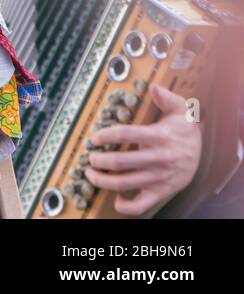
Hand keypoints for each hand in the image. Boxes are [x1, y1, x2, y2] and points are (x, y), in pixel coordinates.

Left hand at [85, 83, 200, 215]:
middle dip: (98, 160)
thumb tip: (153, 87)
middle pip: (120, 161)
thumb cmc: (184, 130)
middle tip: (90, 157)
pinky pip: (141, 205)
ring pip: (125, 183)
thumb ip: (167, 98)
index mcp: (160, 137)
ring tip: (91, 174)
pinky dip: (125, 205)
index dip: (105, 135)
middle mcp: (159, 159)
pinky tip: (116, 197)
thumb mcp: (181, 110)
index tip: (95, 138)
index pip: (126, 134)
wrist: (202, 152)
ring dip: (102, 180)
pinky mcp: (161, 192)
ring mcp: (160, 178)